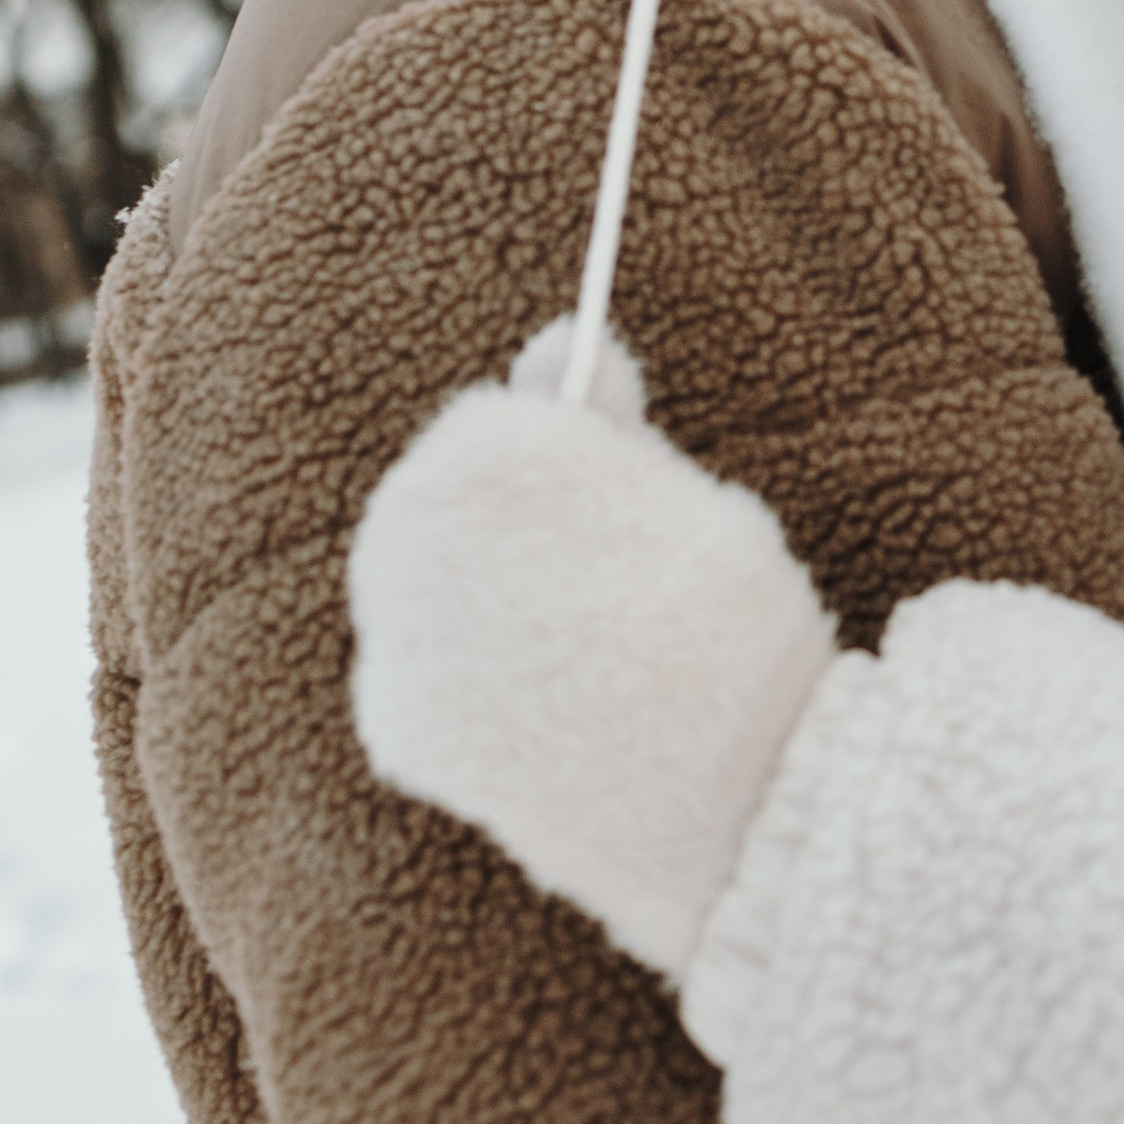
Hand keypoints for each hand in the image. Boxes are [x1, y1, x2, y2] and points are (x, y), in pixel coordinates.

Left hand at [348, 324, 837, 980]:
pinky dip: (463, 686)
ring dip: (476, 604)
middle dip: (501, 532)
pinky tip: (539, 709)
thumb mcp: (678, 485)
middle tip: (596, 586)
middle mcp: (413, 524)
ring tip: (575, 650)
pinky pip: (411, 677)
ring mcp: (390, 628)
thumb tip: (555, 338)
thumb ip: (597, 409)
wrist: (733, 786)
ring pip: (419, 588)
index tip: (612, 513)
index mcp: (490, 444)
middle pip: (438, 501)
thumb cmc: (724, 621)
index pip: (490, 421)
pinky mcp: (390, 721)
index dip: (558, 464)